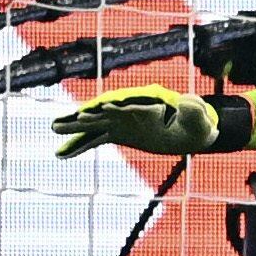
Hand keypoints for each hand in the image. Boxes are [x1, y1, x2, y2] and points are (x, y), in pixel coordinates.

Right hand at [51, 84, 219, 161]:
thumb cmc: (199, 125)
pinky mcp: (119, 132)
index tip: (101, 108)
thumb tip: (187, 101)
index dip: (115, 104)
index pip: (130, 101)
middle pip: (106, 109)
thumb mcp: (201, 119)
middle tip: (64, 119)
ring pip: (96, 123)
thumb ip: (195, 111)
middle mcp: (133, 108)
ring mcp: (123, 120)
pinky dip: (80, 145)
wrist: (193, 132)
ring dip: (76, 127)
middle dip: (87, 114)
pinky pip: (96, 138)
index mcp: (152, 102)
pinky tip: (62, 154)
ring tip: (54, 129)